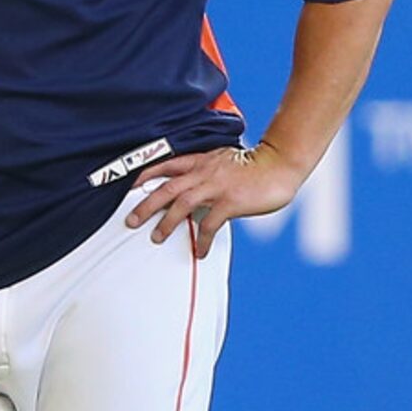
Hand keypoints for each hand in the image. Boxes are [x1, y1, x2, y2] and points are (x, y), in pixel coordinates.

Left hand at [127, 142, 302, 257]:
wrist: (281, 163)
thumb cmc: (256, 164)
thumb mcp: (224, 159)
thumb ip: (206, 169)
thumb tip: (193, 185)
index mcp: (201, 161)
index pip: (166, 165)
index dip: (146, 176)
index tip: (130, 187)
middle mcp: (204, 172)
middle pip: (166, 188)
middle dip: (146, 205)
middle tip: (130, 221)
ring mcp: (217, 186)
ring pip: (181, 204)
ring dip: (166, 223)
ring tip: (156, 238)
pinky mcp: (230, 202)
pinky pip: (209, 223)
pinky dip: (202, 239)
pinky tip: (199, 251)